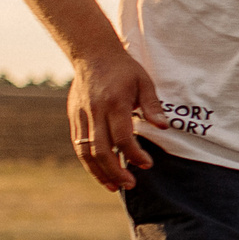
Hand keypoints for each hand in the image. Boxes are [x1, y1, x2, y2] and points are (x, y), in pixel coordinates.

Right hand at [68, 48, 169, 191]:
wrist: (92, 53)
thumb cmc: (123, 69)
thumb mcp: (144, 82)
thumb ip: (153, 106)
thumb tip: (164, 128)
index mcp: (114, 103)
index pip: (122, 136)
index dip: (134, 154)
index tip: (147, 164)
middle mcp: (95, 111)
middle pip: (101, 150)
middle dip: (115, 171)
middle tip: (130, 185)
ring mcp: (82, 116)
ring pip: (86, 151)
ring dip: (99, 172)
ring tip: (114, 186)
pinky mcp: (74, 118)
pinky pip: (79, 145)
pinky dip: (89, 162)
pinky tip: (100, 172)